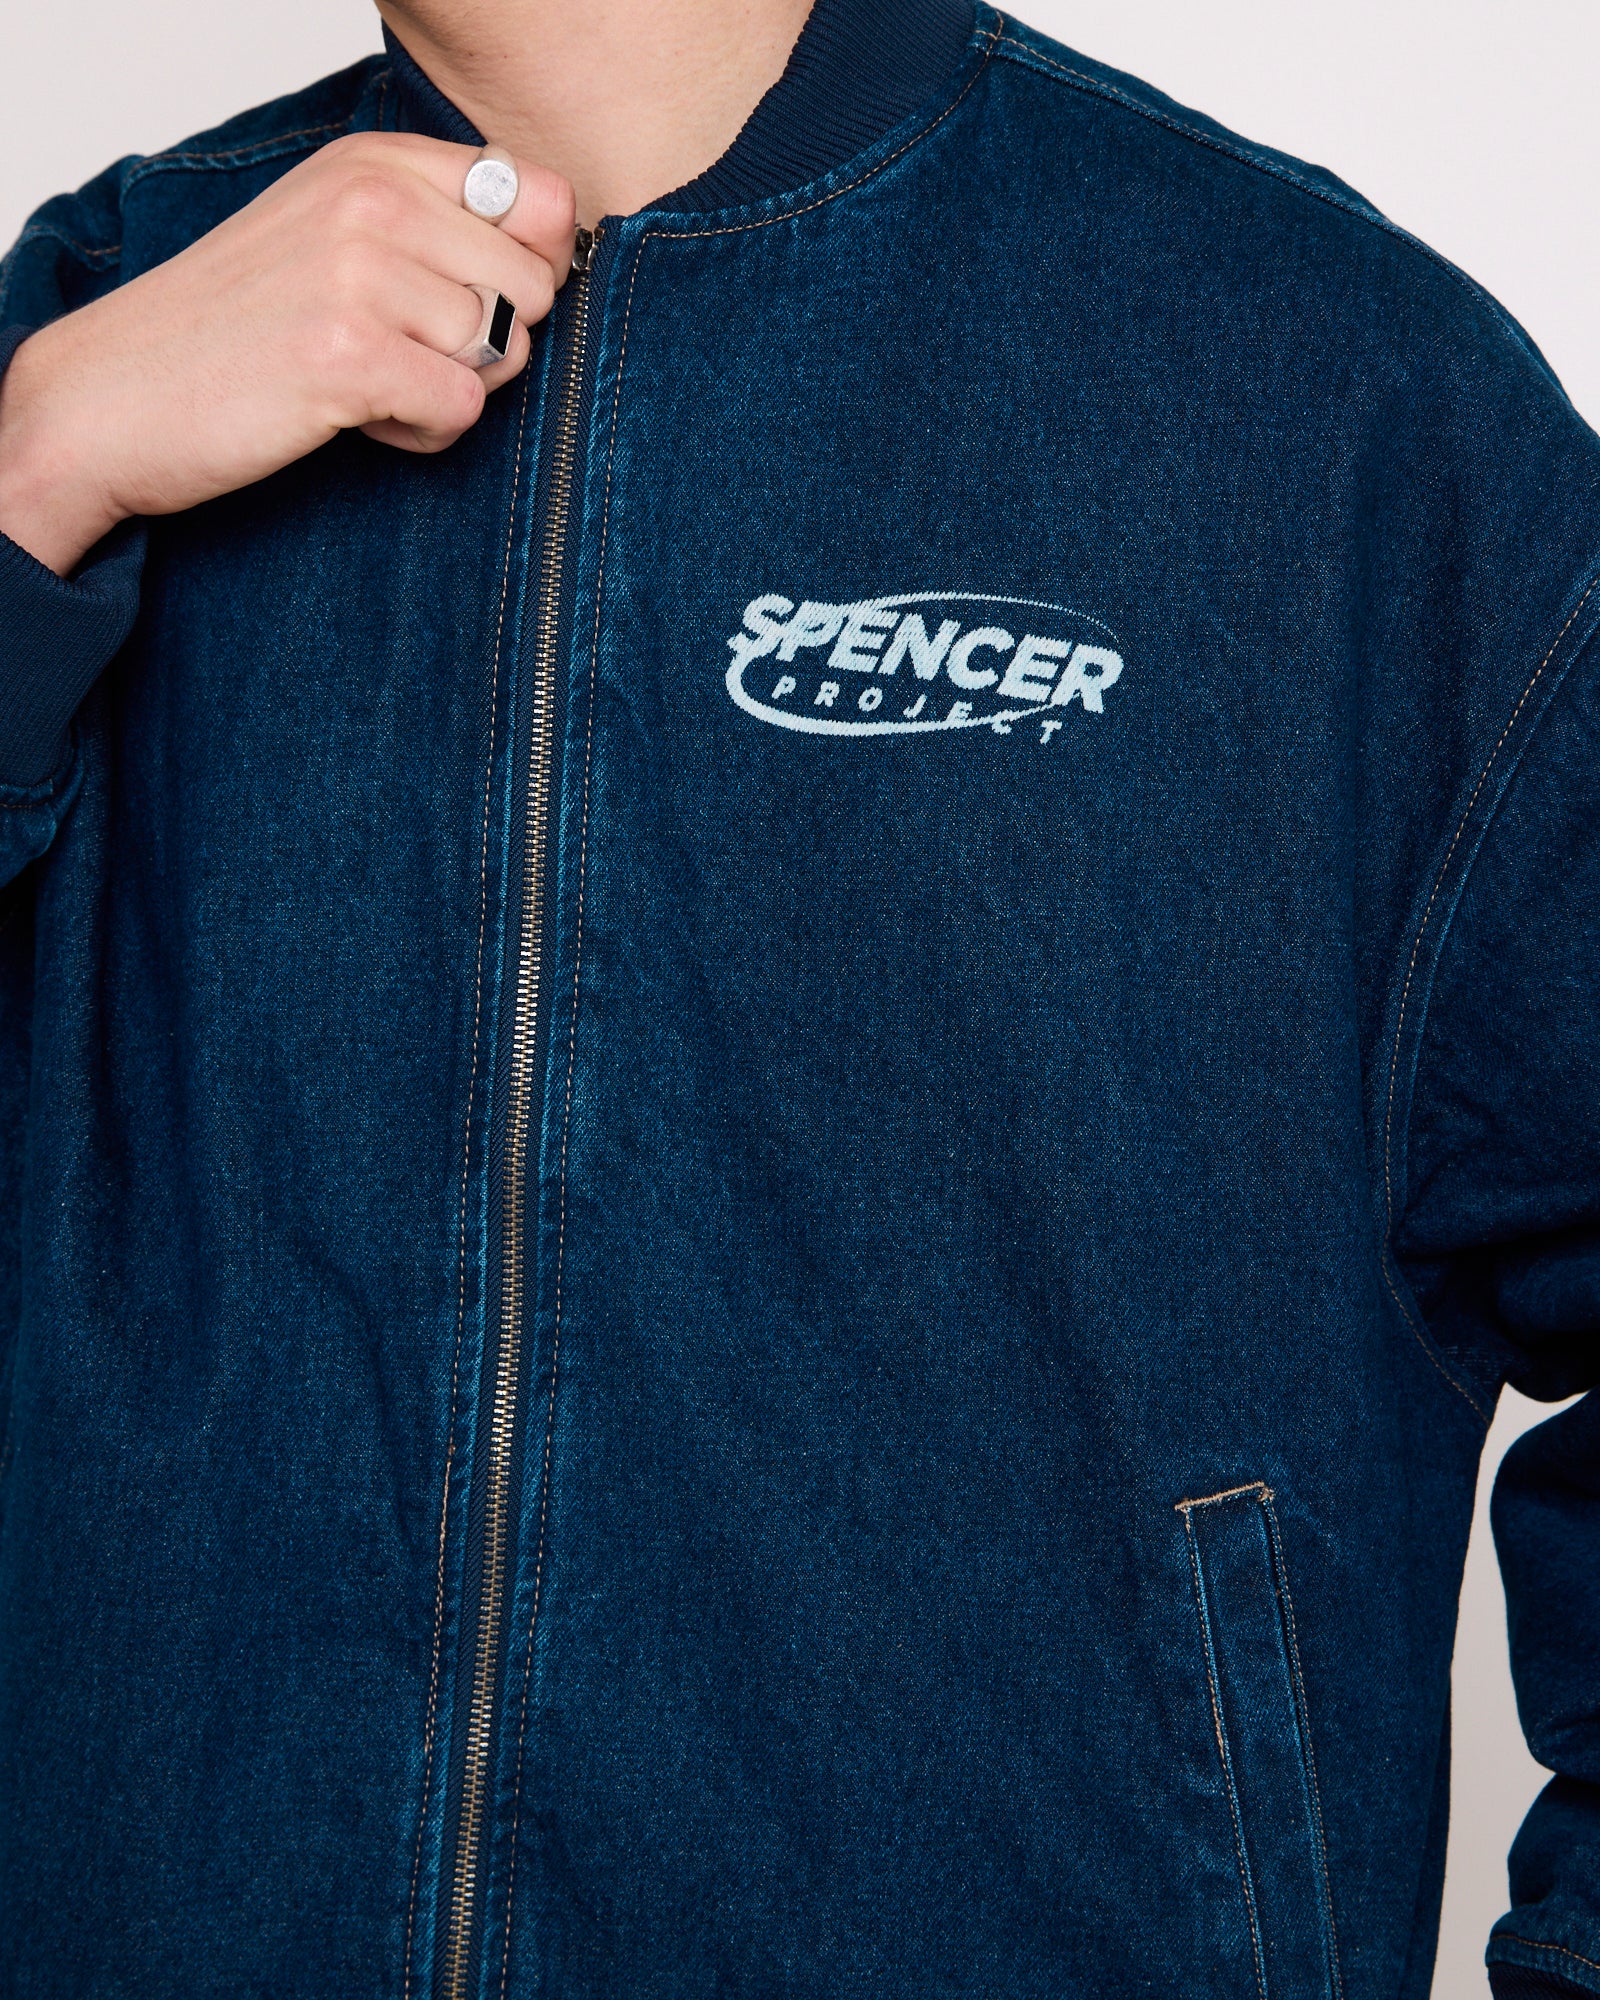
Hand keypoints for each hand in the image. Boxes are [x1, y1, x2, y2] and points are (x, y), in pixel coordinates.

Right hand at [0, 134, 575, 575]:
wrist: (114, 396)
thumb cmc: (235, 328)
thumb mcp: (332, 235)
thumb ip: (436, 226)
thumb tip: (559, 255)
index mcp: (374, 162)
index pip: (544, 200)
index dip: (533, 270)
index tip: (473, 301)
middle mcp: (372, 200)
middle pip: (533, 289)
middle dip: (489, 345)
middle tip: (402, 357)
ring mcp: (358, 273)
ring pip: (504, 354)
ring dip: (451, 393)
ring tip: (371, 387)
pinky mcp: (348, 355)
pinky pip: (464, 409)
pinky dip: (423, 435)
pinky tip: (359, 419)